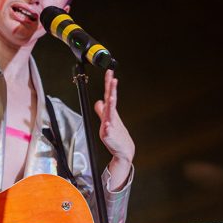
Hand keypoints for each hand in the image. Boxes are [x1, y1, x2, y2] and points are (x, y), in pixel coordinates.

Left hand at [94, 70, 134, 188]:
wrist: (124, 150)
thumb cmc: (117, 135)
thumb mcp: (107, 120)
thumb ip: (101, 111)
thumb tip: (99, 102)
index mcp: (111, 112)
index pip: (109, 95)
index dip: (109, 84)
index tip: (110, 72)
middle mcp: (111, 117)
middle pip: (111, 101)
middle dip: (112, 90)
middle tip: (113, 79)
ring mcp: (111, 126)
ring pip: (110, 114)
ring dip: (111, 106)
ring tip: (111, 97)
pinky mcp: (109, 136)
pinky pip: (108, 131)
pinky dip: (108, 127)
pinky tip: (107, 124)